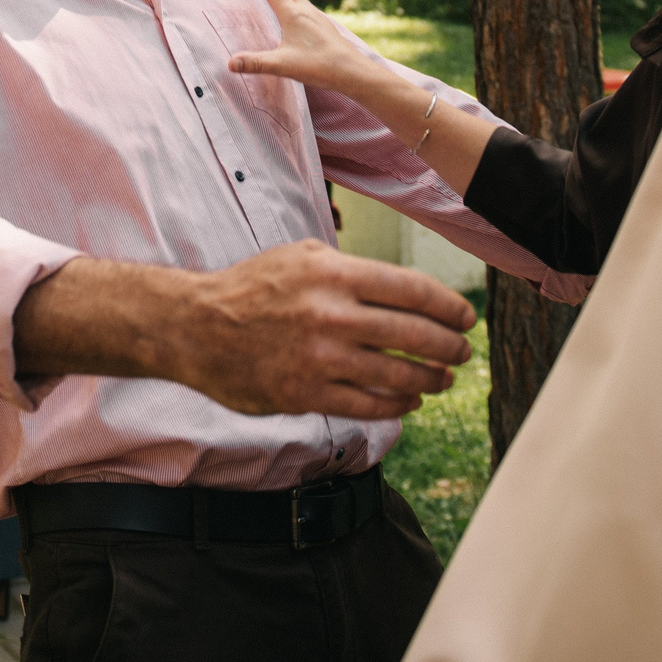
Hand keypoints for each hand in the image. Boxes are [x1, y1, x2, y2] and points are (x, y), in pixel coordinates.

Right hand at [167, 242, 474, 419]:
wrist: (196, 327)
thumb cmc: (252, 288)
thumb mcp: (302, 256)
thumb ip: (352, 269)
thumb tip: (404, 288)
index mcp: (334, 273)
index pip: (413, 289)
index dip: (449, 306)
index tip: (465, 317)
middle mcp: (331, 314)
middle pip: (415, 334)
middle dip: (449, 346)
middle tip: (463, 351)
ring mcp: (320, 358)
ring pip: (397, 374)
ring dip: (431, 378)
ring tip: (443, 378)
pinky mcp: (306, 395)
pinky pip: (367, 405)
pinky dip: (397, 405)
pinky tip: (409, 400)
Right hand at [224, 0, 384, 98]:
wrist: (352, 71)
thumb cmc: (319, 66)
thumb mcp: (282, 65)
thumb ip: (255, 63)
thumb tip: (229, 63)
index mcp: (292, 15)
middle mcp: (305, 10)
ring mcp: (316, 17)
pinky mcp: (323, 25)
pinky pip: (304, 3)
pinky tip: (294, 7)